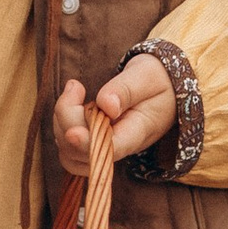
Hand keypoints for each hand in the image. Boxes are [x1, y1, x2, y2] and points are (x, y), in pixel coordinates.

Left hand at [54, 55, 175, 173]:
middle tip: (75, 86)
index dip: (88, 145)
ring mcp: (106, 147)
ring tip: (75, 91)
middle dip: (68, 120)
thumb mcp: (147, 76)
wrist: (165, 87)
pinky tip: (73, 104)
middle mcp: (120, 145)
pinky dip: (62, 126)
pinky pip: (70, 148)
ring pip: (70, 152)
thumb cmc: (158, 79)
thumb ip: (126, 89)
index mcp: (138, 131)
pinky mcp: (95, 143)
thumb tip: (105, 104)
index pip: (111, 149)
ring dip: (62, 122)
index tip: (72, 132)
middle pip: (83, 152)